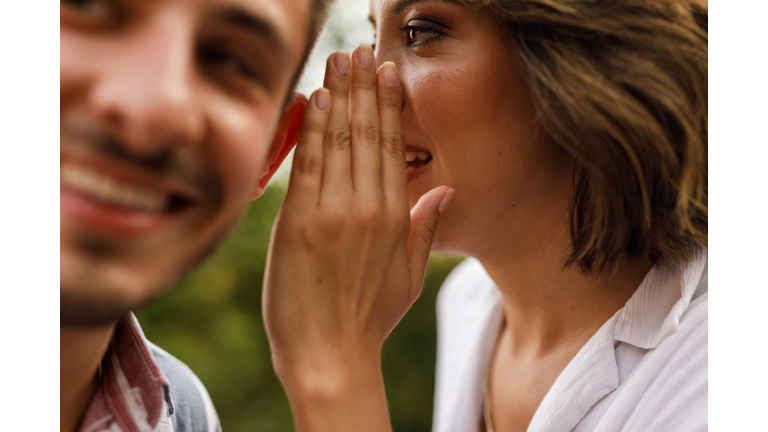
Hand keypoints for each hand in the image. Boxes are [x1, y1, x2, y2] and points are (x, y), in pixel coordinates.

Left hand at [262, 45, 452, 429]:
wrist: (329, 357)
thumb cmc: (368, 319)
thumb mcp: (409, 277)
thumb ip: (424, 227)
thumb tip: (446, 188)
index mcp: (395, 218)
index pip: (393, 147)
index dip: (389, 106)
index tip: (387, 73)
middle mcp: (367, 208)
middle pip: (368, 134)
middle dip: (364, 87)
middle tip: (362, 50)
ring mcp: (332, 213)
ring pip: (339, 141)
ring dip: (339, 96)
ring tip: (339, 60)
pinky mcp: (297, 223)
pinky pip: (307, 165)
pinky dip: (312, 129)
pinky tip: (316, 98)